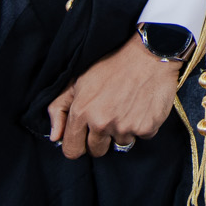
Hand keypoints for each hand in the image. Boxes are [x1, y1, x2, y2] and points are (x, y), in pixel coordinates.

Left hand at [47, 34, 179, 158]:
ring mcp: (125, 127)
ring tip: (128, 106)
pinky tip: (142, 106)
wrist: (150, 54)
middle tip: (110, 116)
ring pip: (121, 143)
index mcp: (82, 112)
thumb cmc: (113, 65)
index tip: (86, 137)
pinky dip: (143, 125)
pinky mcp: (146, 128)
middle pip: (97, 151)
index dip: (78, 144)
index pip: (72, 150)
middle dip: (101, 139)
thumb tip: (55, 137)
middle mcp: (101, 123)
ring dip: (123, 130)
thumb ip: (59, 108)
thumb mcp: (79, 80)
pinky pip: (142, 137)